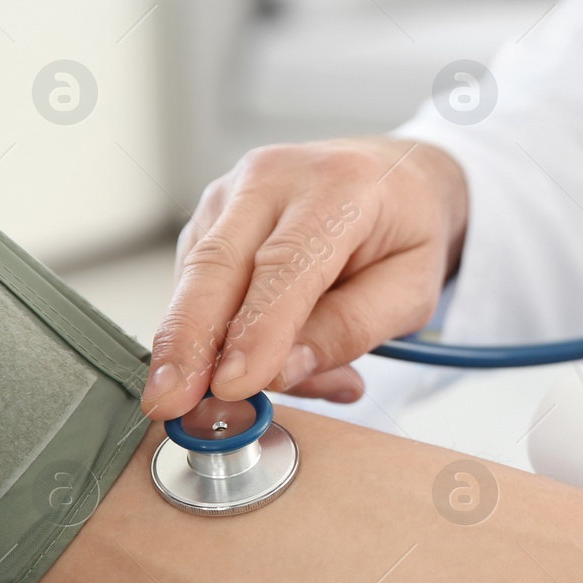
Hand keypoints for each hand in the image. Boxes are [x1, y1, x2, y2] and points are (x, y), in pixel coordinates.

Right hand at [141, 138, 468, 420]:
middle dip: (187, 341)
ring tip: (246, 400)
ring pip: (196, 280)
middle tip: (170, 403)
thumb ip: (351, 328)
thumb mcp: (411, 290)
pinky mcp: (209, 220)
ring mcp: (231, 194)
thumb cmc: (405, 234)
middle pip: (215, 264)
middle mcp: (274, 178)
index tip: (234, 385)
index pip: (286, 264)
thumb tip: (281, 371)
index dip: (256, 329)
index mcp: (339, 186)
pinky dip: (213, 337)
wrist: (393, 180)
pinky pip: (195, 286)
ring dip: (202, 350)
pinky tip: (250, 366)